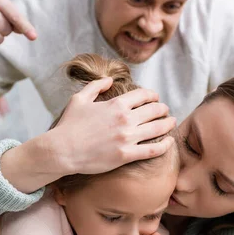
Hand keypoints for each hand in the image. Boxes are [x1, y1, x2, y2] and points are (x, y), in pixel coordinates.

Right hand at [49, 78, 176, 175]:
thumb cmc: (69, 125)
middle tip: (165, 110)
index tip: (155, 98)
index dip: (153, 95)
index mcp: (116, 104)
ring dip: (168, 123)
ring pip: (158, 128)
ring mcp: (127, 138)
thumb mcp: (79, 99)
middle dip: (162, 109)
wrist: (62, 150)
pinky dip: (165, 145)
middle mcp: (125, 119)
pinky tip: (169, 142)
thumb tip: (110, 79)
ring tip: (171, 122)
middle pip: (154, 110)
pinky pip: (153, 150)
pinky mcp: (126, 155)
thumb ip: (95, 86)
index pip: (143, 95)